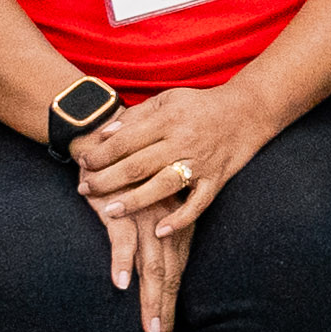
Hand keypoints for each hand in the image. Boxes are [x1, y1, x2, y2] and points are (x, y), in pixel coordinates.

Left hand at [75, 86, 246, 228]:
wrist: (248, 111)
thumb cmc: (200, 105)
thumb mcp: (167, 99)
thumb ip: (136, 116)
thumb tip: (105, 135)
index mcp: (168, 118)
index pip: (126, 140)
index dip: (101, 153)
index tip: (83, 162)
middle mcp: (183, 141)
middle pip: (137, 165)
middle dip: (107, 180)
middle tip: (85, 189)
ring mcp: (200, 163)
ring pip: (162, 186)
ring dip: (134, 201)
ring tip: (110, 212)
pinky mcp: (216, 180)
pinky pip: (197, 204)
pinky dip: (180, 219)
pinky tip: (160, 232)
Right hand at [104, 184, 190, 331]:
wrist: (105, 141)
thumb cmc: (125, 178)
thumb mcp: (145, 208)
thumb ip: (152, 238)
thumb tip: (148, 275)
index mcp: (172, 227)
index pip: (175, 275)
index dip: (171, 307)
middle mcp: (163, 225)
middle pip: (167, 277)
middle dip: (165, 312)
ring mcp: (144, 217)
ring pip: (151, 265)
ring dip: (150, 298)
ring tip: (149, 328)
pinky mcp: (121, 208)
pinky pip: (122, 238)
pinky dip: (121, 260)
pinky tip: (119, 283)